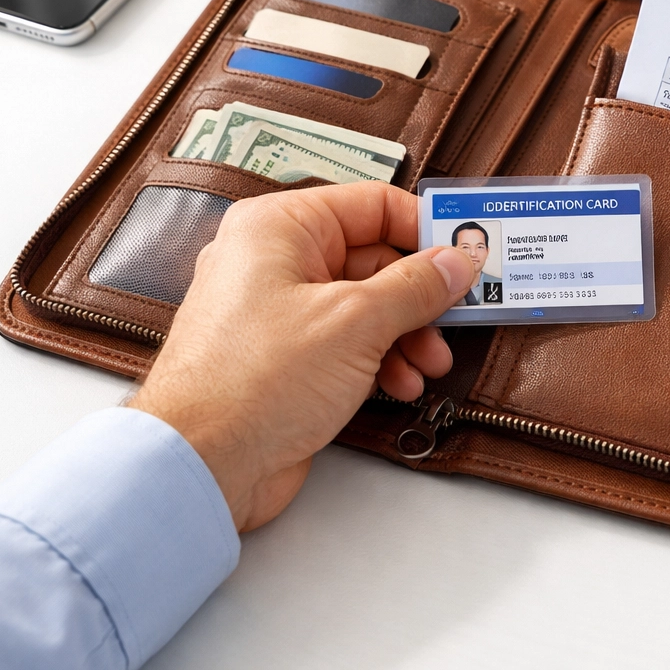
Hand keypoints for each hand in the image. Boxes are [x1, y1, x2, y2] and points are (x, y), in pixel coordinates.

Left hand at [128, 182, 474, 530]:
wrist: (201, 464)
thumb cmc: (254, 381)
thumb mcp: (356, 322)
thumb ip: (416, 286)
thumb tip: (456, 261)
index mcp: (280, 227)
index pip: (372, 205)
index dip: (425, 229)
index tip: (468, 256)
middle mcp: (275, 261)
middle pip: (374, 258)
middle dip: (421, 296)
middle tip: (458, 318)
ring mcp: (278, 312)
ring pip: (365, 306)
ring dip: (407, 334)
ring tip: (430, 364)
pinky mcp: (285, 359)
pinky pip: (347, 343)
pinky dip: (380, 360)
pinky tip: (401, 385)